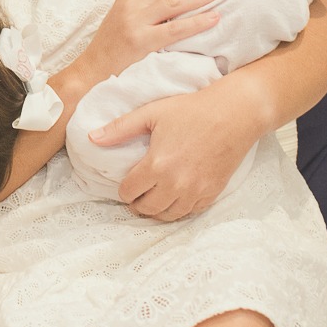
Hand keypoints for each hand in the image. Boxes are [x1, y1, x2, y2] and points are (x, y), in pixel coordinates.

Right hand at [81, 0, 228, 79]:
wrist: (93, 71)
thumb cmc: (113, 45)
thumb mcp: (125, 15)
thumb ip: (146, 2)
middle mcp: (131, 3)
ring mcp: (134, 21)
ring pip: (175, 1)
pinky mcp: (140, 42)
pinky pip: (175, 29)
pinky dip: (197, 22)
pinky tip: (214, 18)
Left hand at [96, 84, 262, 219]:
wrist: (234, 114)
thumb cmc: (192, 110)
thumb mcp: (151, 114)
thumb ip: (120, 129)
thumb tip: (92, 138)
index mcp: (157, 165)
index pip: (129, 192)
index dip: (123, 189)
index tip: (126, 182)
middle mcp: (175, 184)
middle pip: (146, 209)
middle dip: (137, 203)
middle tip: (136, 194)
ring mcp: (196, 191)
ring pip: (168, 216)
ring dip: (156, 210)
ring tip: (152, 199)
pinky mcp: (212, 193)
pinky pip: (189, 213)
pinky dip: (178, 209)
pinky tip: (174, 198)